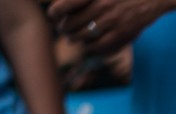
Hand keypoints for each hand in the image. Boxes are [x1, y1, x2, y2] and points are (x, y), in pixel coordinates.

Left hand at [47, 0, 166, 53]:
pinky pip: (100, 46)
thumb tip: (63, 4)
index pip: (64, 5)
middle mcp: (101, 6)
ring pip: (84, 36)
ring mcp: (112, 22)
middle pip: (72, 23)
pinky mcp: (122, 34)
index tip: (53, 15)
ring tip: (72, 38)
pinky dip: (91, 47)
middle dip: (64, 27)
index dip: (54, 12)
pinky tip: (89, 45)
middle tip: (63, 28)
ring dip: (75, 39)